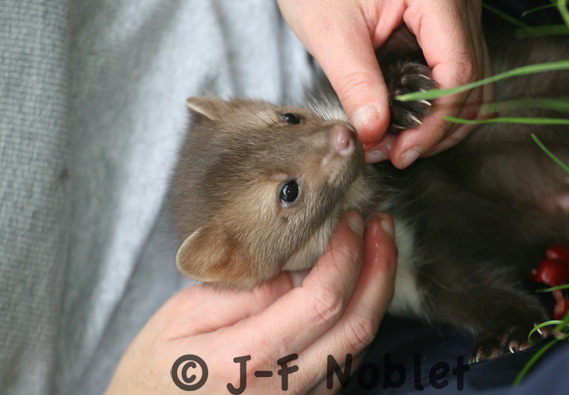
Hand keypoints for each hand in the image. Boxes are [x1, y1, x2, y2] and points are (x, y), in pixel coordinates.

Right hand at [106, 212, 396, 393]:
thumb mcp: (183, 316)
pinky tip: (359, 287)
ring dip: (377, 292)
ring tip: (379, 247)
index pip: (321, 301)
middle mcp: (282, 389)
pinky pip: (346, 359)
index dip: (346, 255)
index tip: (350, 221)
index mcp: (246, 359)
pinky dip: (360, 317)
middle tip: (383, 226)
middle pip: (356, 326)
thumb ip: (243, 294)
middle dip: (379, 268)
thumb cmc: (155, 369)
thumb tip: (297, 272)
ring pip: (359, 345)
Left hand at [264, 0, 492, 167]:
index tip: (403, 151)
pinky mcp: (442, 21)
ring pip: (472, 82)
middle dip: (439, 128)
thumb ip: (356, 84)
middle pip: (474, 82)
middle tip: (397, 153)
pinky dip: (436, 104)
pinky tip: (406, 121)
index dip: (435, 123)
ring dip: (441, 121)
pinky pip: (456, 72)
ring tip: (398, 142)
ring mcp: (455, 9)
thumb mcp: (331, 32)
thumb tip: (376, 133)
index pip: (458, 74)